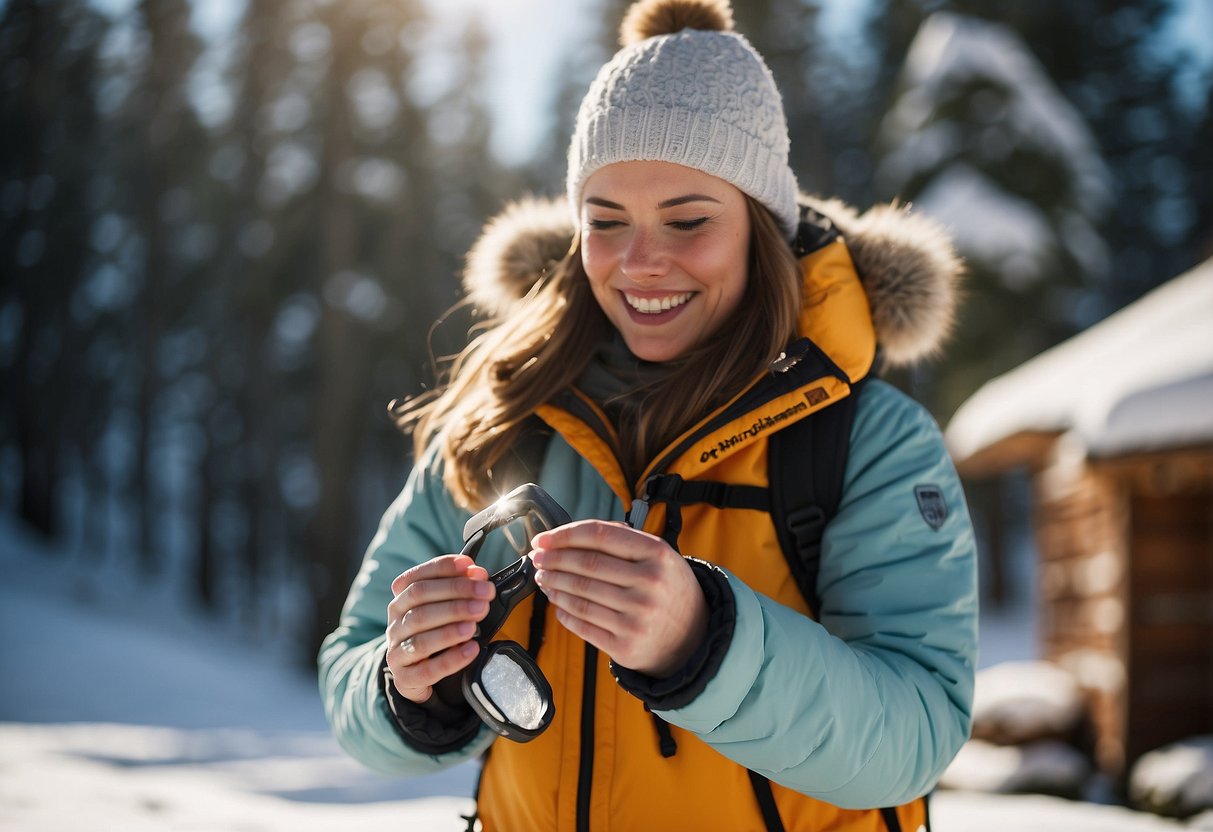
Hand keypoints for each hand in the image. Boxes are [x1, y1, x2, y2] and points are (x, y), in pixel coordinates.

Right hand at [386, 554, 494, 703]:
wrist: (416, 674)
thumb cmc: (434, 632)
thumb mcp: (444, 608)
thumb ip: (460, 589)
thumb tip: (477, 573)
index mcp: (402, 599)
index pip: (417, 578)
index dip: (442, 568)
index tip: (469, 565)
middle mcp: (395, 622)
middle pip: (419, 601)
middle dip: (456, 595)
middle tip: (485, 596)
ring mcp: (397, 650)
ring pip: (421, 637)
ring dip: (451, 629)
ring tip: (475, 624)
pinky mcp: (405, 677)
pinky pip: (428, 670)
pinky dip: (452, 659)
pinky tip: (471, 649)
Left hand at [530, 520, 707, 676]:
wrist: (695, 638)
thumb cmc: (669, 590)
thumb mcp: (660, 557)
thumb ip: (622, 541)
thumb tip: (569, 536)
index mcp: (657, 554)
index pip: (599, 535)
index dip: (564, 535)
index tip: (543, 538)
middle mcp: (649, 584)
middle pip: (585, 566)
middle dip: (553, 560)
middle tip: (537, 558)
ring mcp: (637, 618)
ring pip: (579, 596)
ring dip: (553, 585)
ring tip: (543, 578)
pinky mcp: (625, 646)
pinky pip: (582, 625)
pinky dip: (563, 611)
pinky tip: (557, 603)